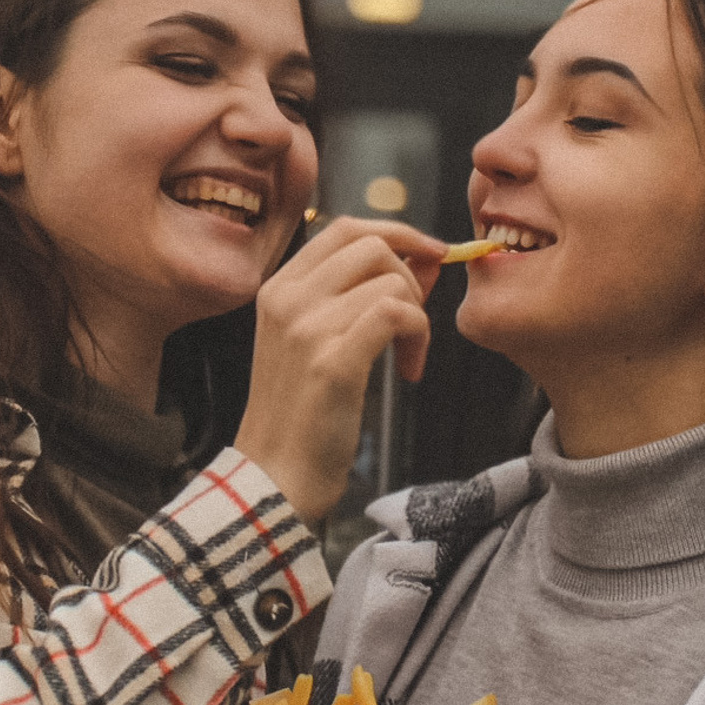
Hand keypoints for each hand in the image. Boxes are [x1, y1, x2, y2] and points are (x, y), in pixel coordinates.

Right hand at [234, 217, 445, 522]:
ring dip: (418, 316)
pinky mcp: (331, 361)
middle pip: (372, 245)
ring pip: (391, 280)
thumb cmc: (302, 414)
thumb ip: (360, 294)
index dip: (396, 234)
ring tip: (408, 356)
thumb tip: (425, 256)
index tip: (429, 257)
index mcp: (279, 287)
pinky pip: (395, 313)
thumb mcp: (318, 340)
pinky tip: (408, 372)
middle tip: (414, 320)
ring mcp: (306, 328)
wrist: (274, 477)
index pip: (345, 227)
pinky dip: (417, 337)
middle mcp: (287, 298)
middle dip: (411, 274)